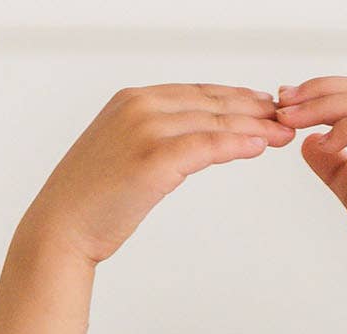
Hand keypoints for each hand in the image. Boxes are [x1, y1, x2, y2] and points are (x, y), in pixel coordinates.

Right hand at [24, 83, 293, 266]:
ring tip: (282, 133)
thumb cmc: (90, 204)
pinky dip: (236, 144)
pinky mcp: (154, 159)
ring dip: (254, 126)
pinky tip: (259, 146)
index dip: (234, 99)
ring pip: (214, 121)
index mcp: (132, 100)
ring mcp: (147, 129)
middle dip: (253, 108)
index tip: (262, 106)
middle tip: (285, 116)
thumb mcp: (122, 156)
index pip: (196, 93)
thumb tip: (185, 147)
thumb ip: (153, 141)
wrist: (61, 228)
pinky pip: (207, 145)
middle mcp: (140, 105)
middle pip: (211, 102)